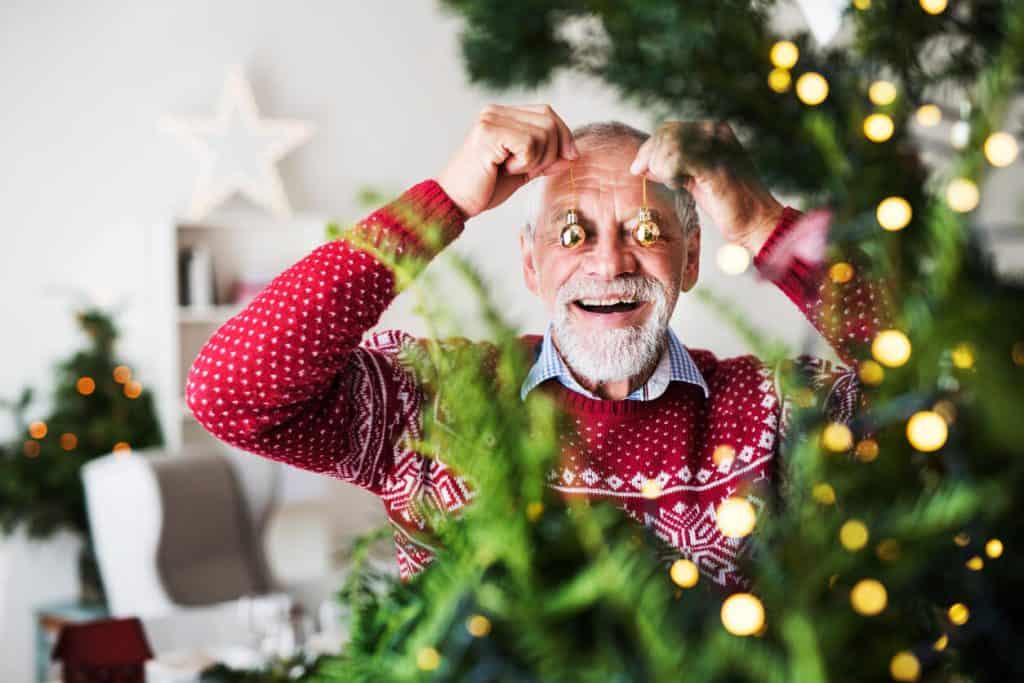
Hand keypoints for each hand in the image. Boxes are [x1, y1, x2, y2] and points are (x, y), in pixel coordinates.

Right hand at [437, 104, 578, 218]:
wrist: (455, 202)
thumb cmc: (484, 188)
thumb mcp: (523, 172)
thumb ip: (546, 160)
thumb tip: (573, 154)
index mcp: (503, 115)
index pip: (547, 113)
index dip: (564, 135)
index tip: (569, 158)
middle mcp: (496, 112)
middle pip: (549, 120)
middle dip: (554, 151)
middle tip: (533, 170)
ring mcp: (491, 120)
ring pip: (543, 133)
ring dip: (537, 160)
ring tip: (513, 169)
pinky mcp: (489, 133)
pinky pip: (529, 144)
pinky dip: (525, 163)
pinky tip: (504, 169)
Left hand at [629, 121, 783, 253]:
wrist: (758, 221)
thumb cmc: (729, 205)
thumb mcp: (696, 180)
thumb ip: (674, 169)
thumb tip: (642, 166)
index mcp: (715, 132)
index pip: (670, 129)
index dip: (650, 147)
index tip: (640, 168)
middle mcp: (716, 134)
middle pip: (667, 133)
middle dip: (649, 155)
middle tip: (645, 174)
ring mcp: (717, 147)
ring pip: (669, 144)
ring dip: (660, 166)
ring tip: (673, 183)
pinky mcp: (715, 165)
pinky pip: (677, 159)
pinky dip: (668, 173)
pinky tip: (677, 185)